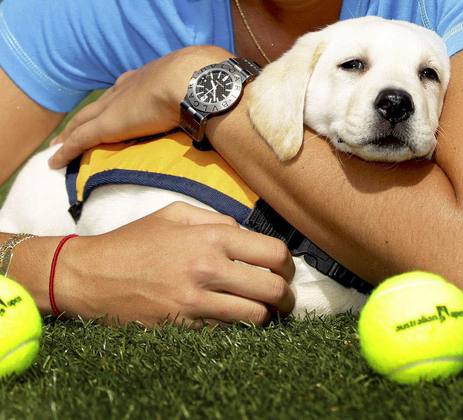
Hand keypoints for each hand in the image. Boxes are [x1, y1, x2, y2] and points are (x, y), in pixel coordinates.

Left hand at [49, 45, 230, 167]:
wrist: (197, 80)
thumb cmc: (212, 78)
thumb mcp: (214, 78)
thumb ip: (220, 90)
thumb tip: (242, 95)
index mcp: (157, 74)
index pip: (132, 85)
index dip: (122, 94)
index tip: (118, 99)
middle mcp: (133, 85)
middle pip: (104, 101)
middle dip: (91, 112)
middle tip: (77, 124)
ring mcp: (119, 104)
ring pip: (86, 119)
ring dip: (73, 131)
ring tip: (60, 143)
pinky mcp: (109, 125)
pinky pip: (80, 139)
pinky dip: (67, 150)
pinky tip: (55, 161)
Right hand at [57, 202, 294, 325]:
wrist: (91, 276)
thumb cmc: (133, 241)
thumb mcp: (175, 214)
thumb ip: (216, 220)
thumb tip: (246, 233)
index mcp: (211, 237)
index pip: (273, 253)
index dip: (287, 264)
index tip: (284, 269)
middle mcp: (208, 270)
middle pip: (273, 289)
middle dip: (285, 295)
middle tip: (283, 296)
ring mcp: (196, 303)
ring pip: (255, 317)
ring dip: (266, 316)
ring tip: (264, 311)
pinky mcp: (183, 328)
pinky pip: (227, 332)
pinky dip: (238, 328)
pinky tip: (235, 320)